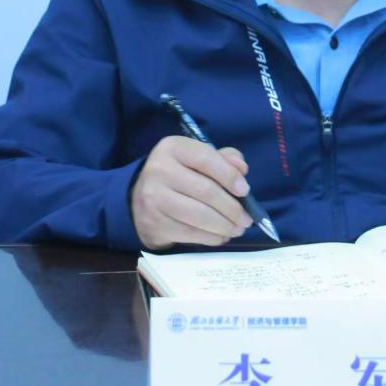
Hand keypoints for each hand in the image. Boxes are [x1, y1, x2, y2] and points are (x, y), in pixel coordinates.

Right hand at [131, 136, 253, 248]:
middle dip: (233, 208)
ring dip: (225, 226)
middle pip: (206, 191)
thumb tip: (242, 169)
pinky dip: (211, 237)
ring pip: (200, 216)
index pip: (205, 158)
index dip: (229, 175)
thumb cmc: (178, 176)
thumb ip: (222, 159)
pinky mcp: (154, 223)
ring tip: (238, 229)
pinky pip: (191, 233)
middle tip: (247, 219)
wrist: (138, 200)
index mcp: (172, 148)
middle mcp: (159, 170)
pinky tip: (221, 236)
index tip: (245, 191)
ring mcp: (153, 198)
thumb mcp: (196, 159)